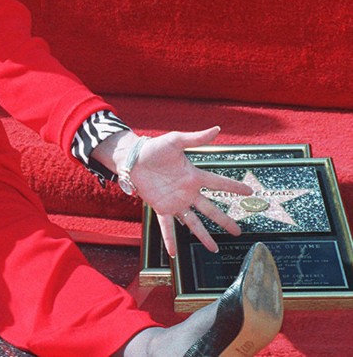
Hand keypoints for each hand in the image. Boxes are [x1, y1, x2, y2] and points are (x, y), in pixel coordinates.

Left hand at [125, 127, 253, 256]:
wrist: (132, 158)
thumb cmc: (154, 148)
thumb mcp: (175, 140)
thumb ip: (196, 138)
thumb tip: (217, 129)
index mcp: (194, 176)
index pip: (218, 183)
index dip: (234, 187)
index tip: (250, 192)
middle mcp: (188, 192)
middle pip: (211, 209)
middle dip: (225, 221)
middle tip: (238, 231)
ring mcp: (175, 202)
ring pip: (193, 222)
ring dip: (203, 235)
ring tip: (214, 249)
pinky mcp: (160, 207)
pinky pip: (166, 226)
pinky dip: (170, 239)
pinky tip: (174, 253)